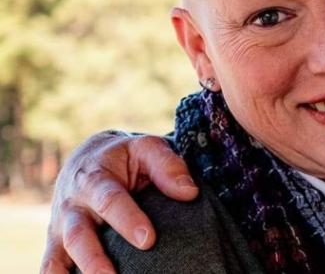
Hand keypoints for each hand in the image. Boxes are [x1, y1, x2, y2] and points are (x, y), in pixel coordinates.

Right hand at [40, 131, 197, 273]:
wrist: (87, 159)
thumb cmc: (125, 157)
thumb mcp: (146, 149)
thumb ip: (167, 166)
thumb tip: (190, 192)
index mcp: (94, 179)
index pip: (110, 200)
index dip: (128, 220)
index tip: (148, 240)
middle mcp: (73, 205)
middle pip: (78, 234)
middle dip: (95, 257)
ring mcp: (61, 226)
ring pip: (61, 254)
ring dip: (79, 270)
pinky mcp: (56, 242)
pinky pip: (49, 265)